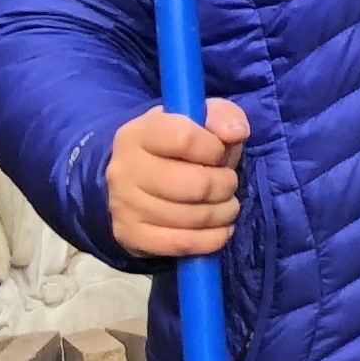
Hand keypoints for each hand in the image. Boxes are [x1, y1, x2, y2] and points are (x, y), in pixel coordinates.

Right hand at [106, 99, 250, 258]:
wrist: (137, 180)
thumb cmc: (179, 145)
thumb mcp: (200, 119)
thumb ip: (223, 116)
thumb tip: (235, 132)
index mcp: (138, 133)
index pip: (184, 138)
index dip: (215, 148)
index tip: (219, 152)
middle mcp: (124, 169)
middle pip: (195, 185)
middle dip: (225, 185)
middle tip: (228, 183)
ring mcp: (123, 205)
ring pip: (192, 217)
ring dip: (223, 212)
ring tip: (226, 204)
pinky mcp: (130, 236)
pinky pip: (181, 244)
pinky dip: (211, 239)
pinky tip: (220, 229)